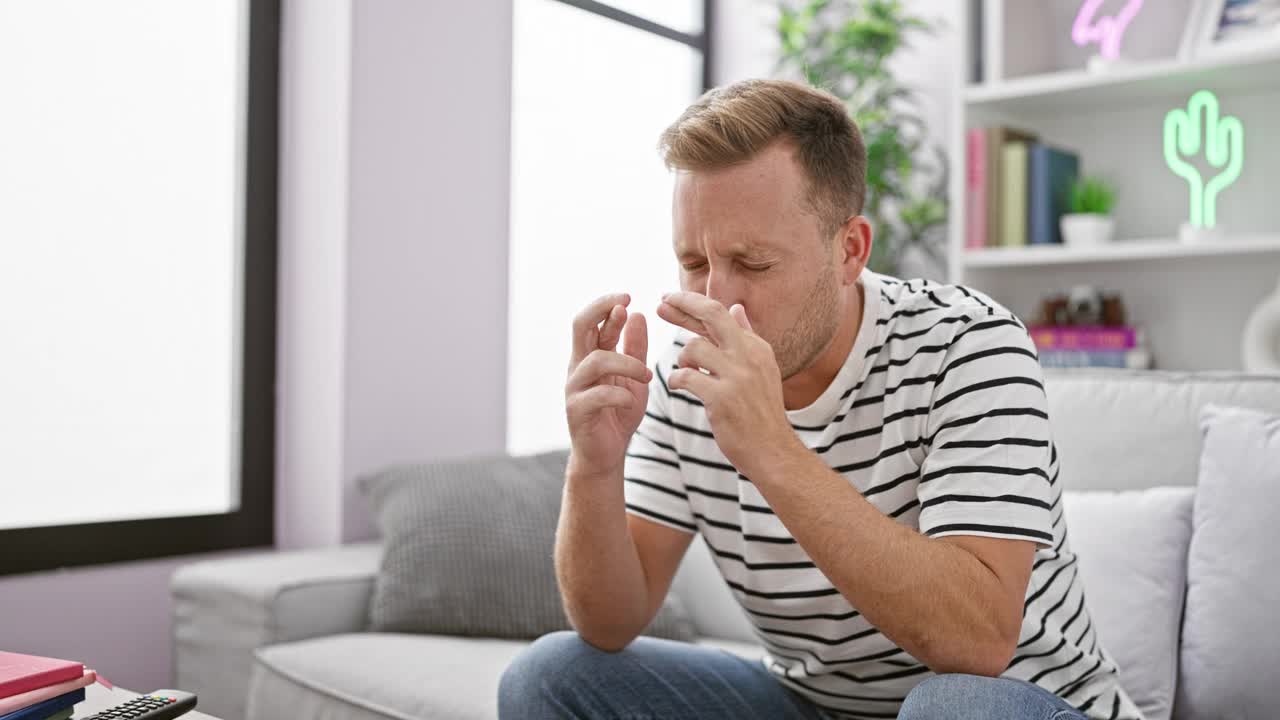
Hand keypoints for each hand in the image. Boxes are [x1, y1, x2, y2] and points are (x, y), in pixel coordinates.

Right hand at [565, 292, 651, 476]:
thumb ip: (635, 348)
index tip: (629, 297)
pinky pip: (597, 395)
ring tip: (647, 375)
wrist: (606, 454)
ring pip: (595, 360)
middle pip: (580, 326)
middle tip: (624, 305)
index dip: (607, 305)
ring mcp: (575, 388)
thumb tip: (637, 313)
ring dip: (626, 362)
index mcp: (591, 355)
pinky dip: (619, 394)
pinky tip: (631, 398)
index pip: (593, 320)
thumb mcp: (634, 377)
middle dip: (601, 310)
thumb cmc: (618, 413)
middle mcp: (579, 366)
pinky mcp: (577, 411)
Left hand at [657, 293, 800, 476]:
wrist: (773, 451)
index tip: (669, 300)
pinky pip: (687, 376)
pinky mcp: (722, 398)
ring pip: (694, 347)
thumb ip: (746, 337)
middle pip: (712, 314)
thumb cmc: (761, 412)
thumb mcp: (761, 369)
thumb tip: (737, 307)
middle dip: (683, 304)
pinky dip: (676, 379)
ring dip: (682, 359)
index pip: (721, 314)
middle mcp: (749, 355)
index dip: (692, 305)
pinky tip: (678, 385)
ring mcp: (737, 376)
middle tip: (660, 304)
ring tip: (685, 373)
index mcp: (756, 347)